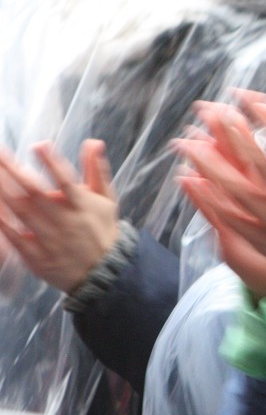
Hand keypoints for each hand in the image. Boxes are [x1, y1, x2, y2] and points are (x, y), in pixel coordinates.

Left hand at [0, 140, 118, 293]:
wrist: (103, 271)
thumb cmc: (102, 229)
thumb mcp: (107, 199)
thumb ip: (97, 170)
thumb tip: (93, 142)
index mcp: (83, 205)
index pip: (66, 180)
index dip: (52, 163)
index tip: (39, 145)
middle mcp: (64, 220)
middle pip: (35, 193)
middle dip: (15, 171)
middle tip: (0, 154)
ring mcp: (48, 239)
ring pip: (21, 212)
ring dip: (3, 192)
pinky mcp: (35, 256)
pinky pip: (13, 237)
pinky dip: (2, 222)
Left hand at [174, 94, 265, 289]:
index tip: (249, 98)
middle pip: (254, 157)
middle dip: (232, 131)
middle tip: (212, 109)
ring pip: (232, 184)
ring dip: (208, 161)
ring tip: (187, 141)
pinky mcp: (252, 233)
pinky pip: (223, 211)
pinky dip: (204, 195)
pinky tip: (187, 178)